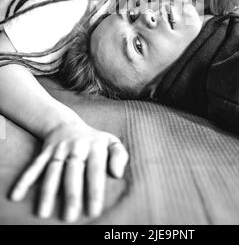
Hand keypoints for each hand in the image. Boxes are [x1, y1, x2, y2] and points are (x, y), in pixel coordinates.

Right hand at [10, 120, 128, 221]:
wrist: (66, 124)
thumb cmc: (94, 140)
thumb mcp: (111, 142)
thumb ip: (119, 156)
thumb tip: (117, 174)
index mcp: (95, 146)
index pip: (95, 169)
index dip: (94, 190)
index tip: (94, 210)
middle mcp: (76, 147)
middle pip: (72, 172)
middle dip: (71, 194)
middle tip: (70, 217)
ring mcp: (59, 149)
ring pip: (52, 171)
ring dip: (47, 191)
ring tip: (43, 213)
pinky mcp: (44, 152)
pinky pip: (34, 166)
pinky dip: (24, 180)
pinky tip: (16, 196)